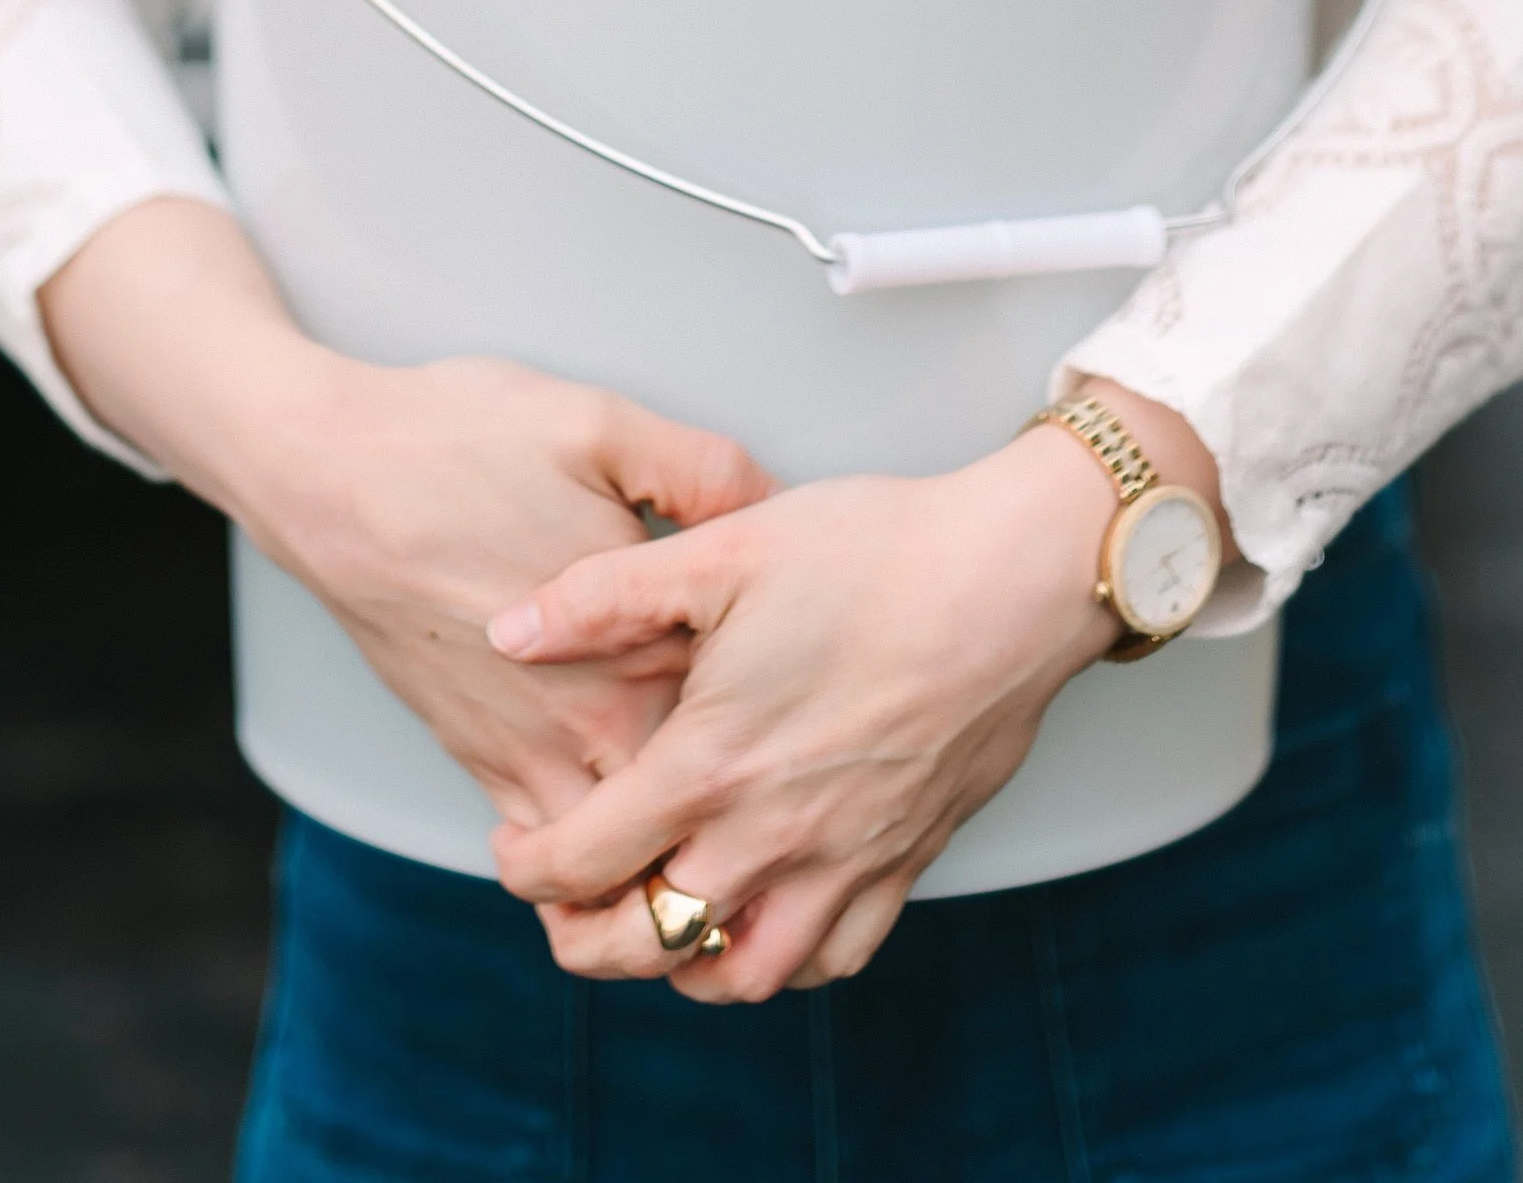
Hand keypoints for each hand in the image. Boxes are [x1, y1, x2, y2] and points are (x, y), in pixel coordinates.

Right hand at [263, 348, 777, 828]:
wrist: (329, 478)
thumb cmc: (458, 441)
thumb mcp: (600, 425)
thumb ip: (704, 470)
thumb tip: (781, 503)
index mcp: (642, 641)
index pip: (757, 714)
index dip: (801, 698)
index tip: (828, 679)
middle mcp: (593, 722)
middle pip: (703, 809)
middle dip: (755, 801)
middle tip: (798, 774)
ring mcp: (530, 756)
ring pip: (629, 863)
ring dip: (677, 856)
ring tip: (724, 821)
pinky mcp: (479, 764)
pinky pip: (553, 862)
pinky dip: (596, 869)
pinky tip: (628, 828)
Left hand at [486, 384, 1220, 999]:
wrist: (1012, 577)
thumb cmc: (874, 552)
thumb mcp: (724, 548)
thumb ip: (603, 596)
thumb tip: (510, 631)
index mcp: (712, 764)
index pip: (582, 861)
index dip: (525, 863)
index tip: (516, 837)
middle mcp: (773, 836)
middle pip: (644, 946)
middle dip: (583, 936)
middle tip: (566, 894)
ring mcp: (845, 862)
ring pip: (740, 976)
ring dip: (681, 960)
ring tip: (660, 905)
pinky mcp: (905, 862)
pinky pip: (832, 960)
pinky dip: (783, 959)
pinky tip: (762, 908)